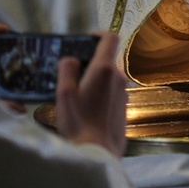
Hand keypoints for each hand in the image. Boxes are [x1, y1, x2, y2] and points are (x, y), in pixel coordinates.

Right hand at [56, 32, 127, 157]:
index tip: (84, 40)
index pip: (110, 38)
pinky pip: (112, 91)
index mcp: (104, 69)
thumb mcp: (63, 94)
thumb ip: (67, 69)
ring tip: (76, 94)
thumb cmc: (78, 123)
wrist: (98, 152)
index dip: (97, 34)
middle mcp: (119, 77)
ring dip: (94, 79)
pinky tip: (87, 108)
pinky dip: (100, 92)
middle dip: (89, 61)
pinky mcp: (125, 106)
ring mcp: (124, 92)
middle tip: (70, 73)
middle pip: (106, 59)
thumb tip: (72, 58)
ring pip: (108, 76)